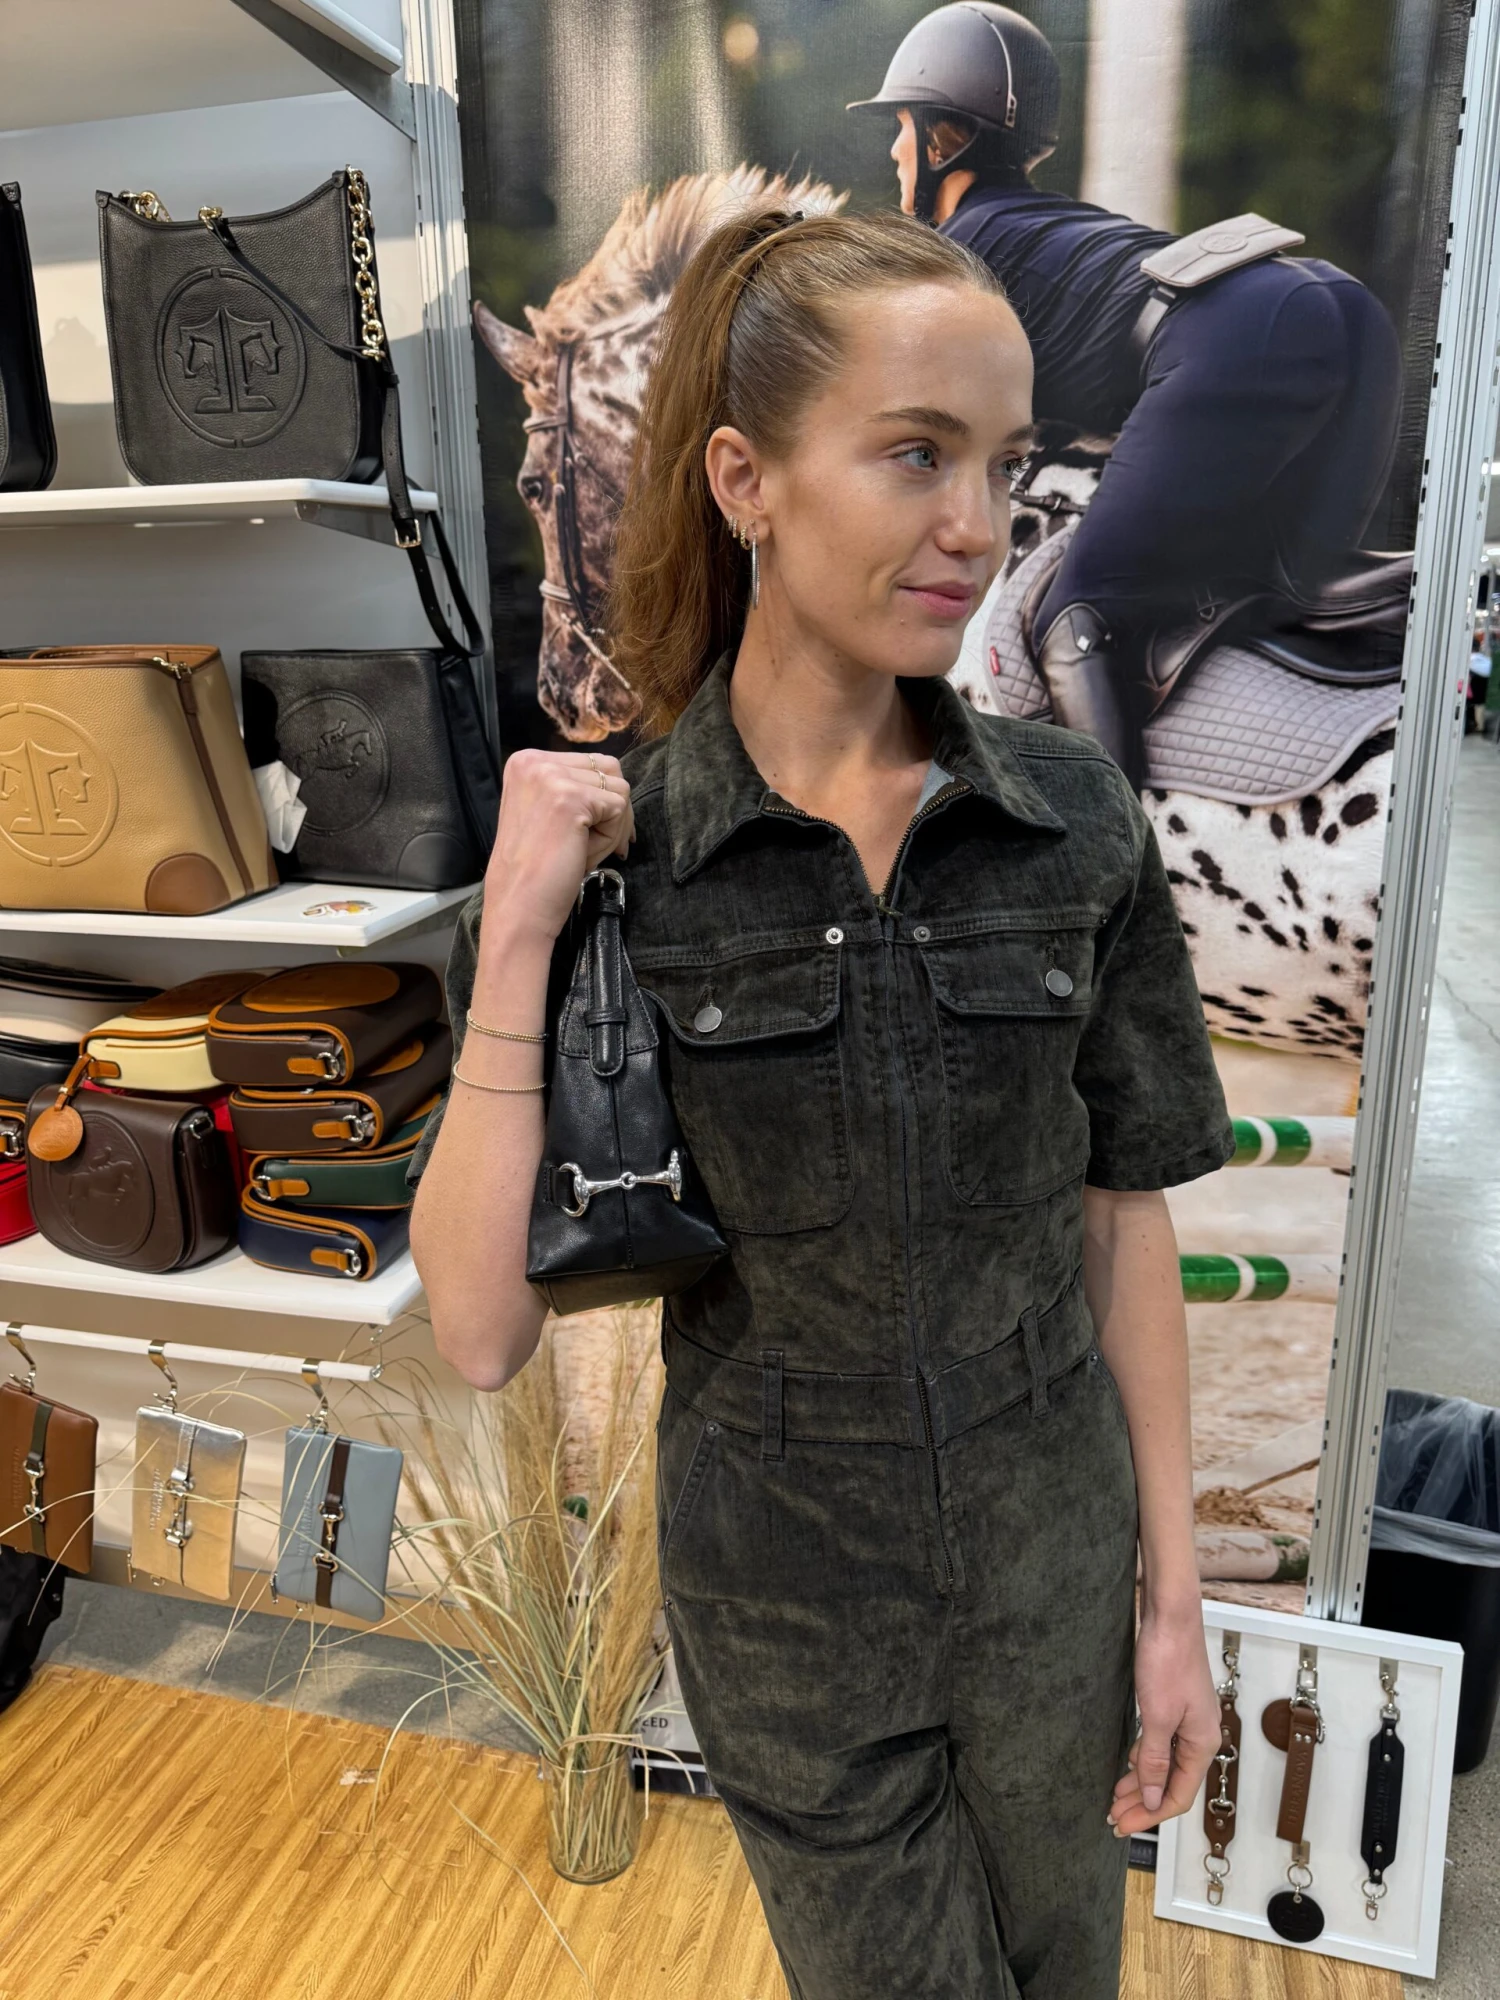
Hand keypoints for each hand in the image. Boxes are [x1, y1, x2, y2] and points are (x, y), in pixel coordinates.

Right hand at [483, 748, 635, 945]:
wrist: (518, 906)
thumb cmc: (535, 869)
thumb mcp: (547, 813)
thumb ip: (572, 790)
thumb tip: (619, 785)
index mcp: (525, 762)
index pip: (590, 763)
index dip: (604, 798)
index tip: (599, 831)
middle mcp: (534, 762)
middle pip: (609, 770)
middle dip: (615, 810)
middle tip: (604, 845)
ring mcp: (551, 777)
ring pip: (619, 789)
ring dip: (614, 826)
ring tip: (588, 853)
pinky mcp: (570, 799)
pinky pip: (619, 808)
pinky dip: (612, 837)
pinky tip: (586, 856)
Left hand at [1107, 1605, 1218, 1837]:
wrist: (1170, 1616)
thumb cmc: (1169, 1659)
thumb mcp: (1157, 1717)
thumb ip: (1153, 1760)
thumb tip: (1152, 1797)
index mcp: (1202, 1743)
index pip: (1178, 1795)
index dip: (1150, 1814)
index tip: (1123, 1824)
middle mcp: (1199, 1736)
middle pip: (1171, 1782)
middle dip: (1142, 1802)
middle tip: (1113, 1816)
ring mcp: (1188, 1721)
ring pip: (1164, 1764)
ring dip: (1141, 1782)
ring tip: (1116, 1796)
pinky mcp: (1174, 1706)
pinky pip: (1161, 1744)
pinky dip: (1144, 1758)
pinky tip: (1129, 1764)